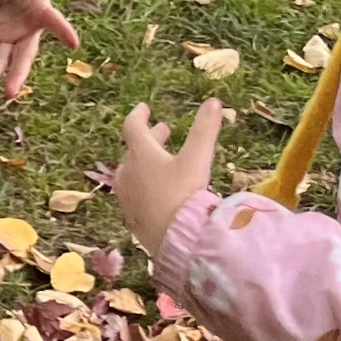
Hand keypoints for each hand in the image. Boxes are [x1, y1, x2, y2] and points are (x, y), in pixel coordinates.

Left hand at [114, 100, 221, 257]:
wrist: (175, 240)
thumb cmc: (184, 194)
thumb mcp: (198, 158)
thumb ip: (205, 129)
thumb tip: (214, 101)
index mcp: (140, 153)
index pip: (132, 126)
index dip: (139, 114)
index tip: (145, 108)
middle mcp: (127, 172)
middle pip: (134, 149)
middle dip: (150, 139)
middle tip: (164, 131)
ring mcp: (127, 196)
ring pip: (134, 172)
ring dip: (147, 162)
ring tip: (164, 161)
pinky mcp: (132, 216)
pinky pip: (136, 192)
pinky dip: (146, 183)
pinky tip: (160, 190)